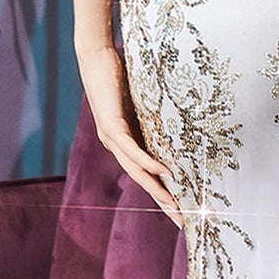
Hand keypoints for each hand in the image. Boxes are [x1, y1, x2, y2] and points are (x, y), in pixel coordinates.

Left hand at [78, 43, 180, 225]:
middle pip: (141, 180)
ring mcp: (111, 137)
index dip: (161, 193)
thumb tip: (177, 120)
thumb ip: (153, 116)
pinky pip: (132, 150)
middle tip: (182, 222)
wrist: (96, 56)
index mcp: (123, 141)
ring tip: (175, 205)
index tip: (179, 210)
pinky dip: (148, 163)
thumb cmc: (118, 73)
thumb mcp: (141, 101)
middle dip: (163, 203)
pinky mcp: (111, 125)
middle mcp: (115, 144)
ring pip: (136, 171)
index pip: (143, 174)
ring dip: (156, 189)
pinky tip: (164, 173)